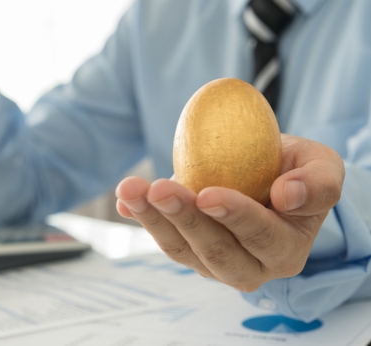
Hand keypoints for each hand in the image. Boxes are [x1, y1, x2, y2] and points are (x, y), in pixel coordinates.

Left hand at [116, 134, 344, 291]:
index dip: (235, 217)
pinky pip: (166, 239)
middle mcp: (250, 266)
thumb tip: (286, 197)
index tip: (208, 195)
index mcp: (285, 248)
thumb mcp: (321, 167)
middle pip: (214, 251)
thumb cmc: (294, 172)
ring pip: (181, 249)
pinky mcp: (190, 251)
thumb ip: (318, 183)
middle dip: (185, 219)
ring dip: (154, 219)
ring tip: (131, 190)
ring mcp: (214, 263)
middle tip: (159, 189)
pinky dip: (143, 219)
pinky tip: (125, 202)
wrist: (269, 179)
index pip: (261, 237)